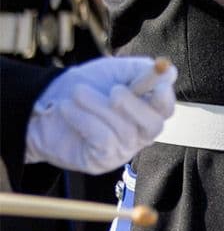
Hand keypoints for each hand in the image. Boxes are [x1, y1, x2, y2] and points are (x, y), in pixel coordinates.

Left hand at [25, 57, 176, 174]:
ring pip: (123, 129)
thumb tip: (169, 72)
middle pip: (154, 125)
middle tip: (114, 91)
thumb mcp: (117, 70)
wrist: (47, 103)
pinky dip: (84, 119)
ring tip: (76, 93)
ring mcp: (123, 149)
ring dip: (97, 106)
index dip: (164, 96)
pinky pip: (103, 139)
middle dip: (134, 106)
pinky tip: (67, 109)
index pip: (166, 108)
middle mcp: (140, 132)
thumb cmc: (87, 85)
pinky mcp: (102, 161)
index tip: (154, 80)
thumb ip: (143, 70)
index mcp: (147, 109)